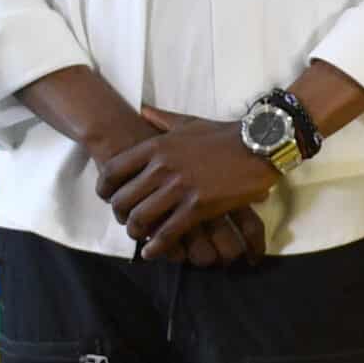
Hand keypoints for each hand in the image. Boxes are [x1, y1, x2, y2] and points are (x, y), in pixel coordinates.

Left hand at [97, 107, 278, 261]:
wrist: (259, 145)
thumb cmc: (224, 134)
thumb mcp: (189, 122)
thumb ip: (162, 119)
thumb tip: (142, 110)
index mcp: (156, 146)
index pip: (113, 171)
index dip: (104, 189)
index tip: (108, 198)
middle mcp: (162, 168)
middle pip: (122, 199)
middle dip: (120, 215)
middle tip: (127, 220)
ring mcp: (179, 188)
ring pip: (140, 219)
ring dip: (135, 232)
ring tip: (140, 236)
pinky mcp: (197, 206)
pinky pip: (167, 232)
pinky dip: (156, 246)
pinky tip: (153, 252)